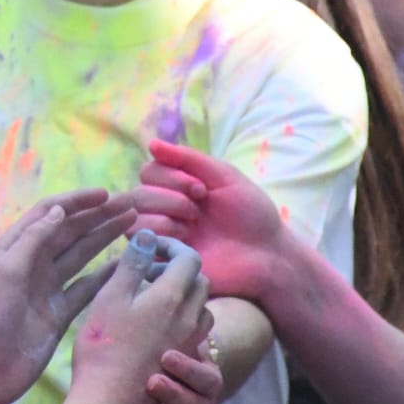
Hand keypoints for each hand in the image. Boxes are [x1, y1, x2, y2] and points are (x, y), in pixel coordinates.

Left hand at [0, 189, 136, 403]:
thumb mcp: (7, 270)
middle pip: (70, 231)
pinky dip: (106, 274)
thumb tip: (59, 210)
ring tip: (134, 224)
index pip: (49, 212)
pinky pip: (87, 287)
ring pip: (82, 254)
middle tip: (133, 205)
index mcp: (15, 246)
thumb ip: (33, 239)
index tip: (106, 194)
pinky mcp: (60, 312)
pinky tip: (127, 263)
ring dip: (105, 238)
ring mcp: (48, 287)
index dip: (77, 201)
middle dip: (99, 215)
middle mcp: (33, 262)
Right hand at [70, 231, 214, 403]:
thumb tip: (148, 235)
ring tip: (150, 295)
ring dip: (182, 293)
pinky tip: (153, 324)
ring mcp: (188, 342)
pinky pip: (194, 329)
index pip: (189, 257)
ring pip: (200, 306)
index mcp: (172, 297)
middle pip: (199, 280)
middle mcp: (189, 318)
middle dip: (177, 267)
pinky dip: (181, 316)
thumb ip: (132, 262)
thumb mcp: (111, 295)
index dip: (171, 244)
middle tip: (147, 269)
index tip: (149, 245)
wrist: (108, 400)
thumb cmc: (104, 346)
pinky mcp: (181, 361)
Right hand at [131, 139, 288, 301]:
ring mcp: (162, 236)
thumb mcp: (223, 176)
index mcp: (177, 189)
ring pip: (134, 217)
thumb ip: (188, 158)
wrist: (268, 254)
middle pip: (137, 194)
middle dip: (169, 197)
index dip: (170, 176)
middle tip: (198, 208)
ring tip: (193, 227)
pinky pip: (141, 242)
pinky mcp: (162, 260)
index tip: (202, 189)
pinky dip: (163, 235)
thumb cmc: (251, 214)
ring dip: (165, 216)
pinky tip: (187, 242)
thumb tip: (151, 143)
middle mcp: (164, 211)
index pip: (148, 171)